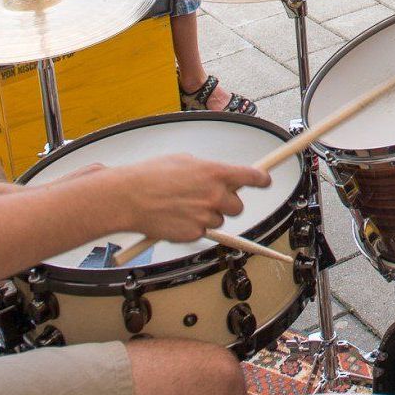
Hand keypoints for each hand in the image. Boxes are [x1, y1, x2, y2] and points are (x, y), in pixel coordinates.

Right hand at [119, 154, 268, 243]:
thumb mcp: (185, 161)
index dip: (261, 180)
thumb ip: (207, 170)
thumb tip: (216, 176)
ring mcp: (205, 216)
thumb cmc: (151, 175)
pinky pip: (202, 231)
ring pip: (219, 219)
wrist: (128, 197)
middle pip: (238, 205)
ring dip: (208, 214)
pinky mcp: (194, 234)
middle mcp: (215, 195)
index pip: (252, 177)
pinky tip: (175, 216)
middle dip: (227, 202)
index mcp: (216, 172)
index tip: (265, 181)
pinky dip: (192, 226)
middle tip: (209, 197)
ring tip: (184, 206)